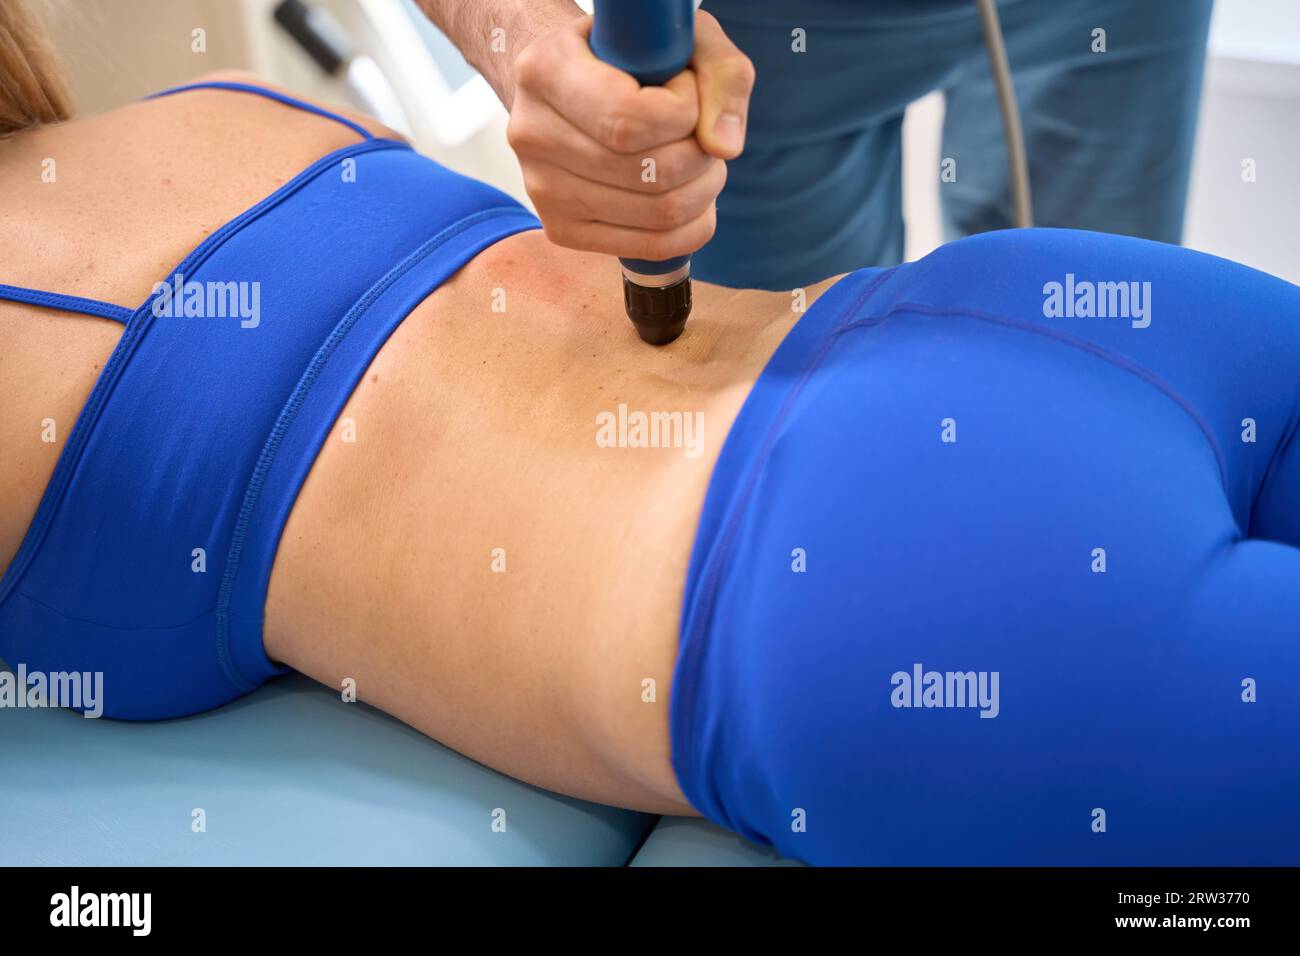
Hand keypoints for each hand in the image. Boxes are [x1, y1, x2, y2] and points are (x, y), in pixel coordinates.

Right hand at [505, 10, 754, 261]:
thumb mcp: (678, 34)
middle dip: (701, 156)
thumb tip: (724, 148)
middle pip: (650, 174)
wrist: (567, 84)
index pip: (628, 121)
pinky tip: (692, 195)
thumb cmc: (626, 52)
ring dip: (703, 190)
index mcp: (545, 71)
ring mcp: (542, 190)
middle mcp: (532, 134)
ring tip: (697, 159)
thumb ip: (720, 73)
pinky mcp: (561, 230)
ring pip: (658, 214)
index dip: (684, 113)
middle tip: (702, 133)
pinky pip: (651, 248)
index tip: (687, 91)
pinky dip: (693, 226)